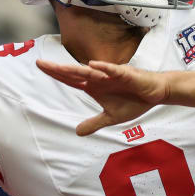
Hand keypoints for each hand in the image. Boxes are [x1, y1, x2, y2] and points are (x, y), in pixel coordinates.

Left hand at [36, 59, 169, 135]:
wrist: (155, 93)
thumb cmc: (133, 101)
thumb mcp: (110, 117)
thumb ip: (94, 123)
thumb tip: (77, 132)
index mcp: (93, 86)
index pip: (70, 79)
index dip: (56, 74)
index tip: (40, 66)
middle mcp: (99, 78)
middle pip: (74, 73)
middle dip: (57, 69)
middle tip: (39, 63)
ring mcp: (111, 75)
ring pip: (90, 71)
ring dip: (75, 69)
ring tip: (59, 66)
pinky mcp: (125, 74)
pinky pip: (113, 70)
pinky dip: (103, 67)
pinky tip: (92, 65)